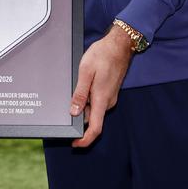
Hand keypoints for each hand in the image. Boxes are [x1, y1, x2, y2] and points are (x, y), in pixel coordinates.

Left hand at [69, 25, 132, 147]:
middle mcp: (108, 101)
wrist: (119, 45)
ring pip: (94, 109)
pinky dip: (89, 98)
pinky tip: (83, 85)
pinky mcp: (110, 91)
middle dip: (80, 117)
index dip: (85, 140)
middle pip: (93, 119)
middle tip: (67, 106)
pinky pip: (98, 101)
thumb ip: (80, 93)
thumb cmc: (103, 55)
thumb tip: (73, 112)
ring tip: (75, 89)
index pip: (95, 128)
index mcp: (101, 99)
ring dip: (83, 105)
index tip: (74, 143)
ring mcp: (110, 96)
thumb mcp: (85, 72)